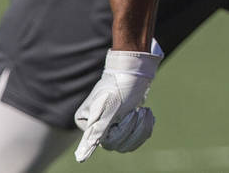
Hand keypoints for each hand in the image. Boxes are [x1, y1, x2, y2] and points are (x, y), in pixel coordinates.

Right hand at [74, 41, 163, 161]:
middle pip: (118, 144)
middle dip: (134, 127)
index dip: (123, 130)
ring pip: (128, 143)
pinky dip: (145, 127)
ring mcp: (111, 126)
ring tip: (144, 111)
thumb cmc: (120, 87)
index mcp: (88, 124)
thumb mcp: (109, 109)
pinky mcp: (124, 124)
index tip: (131, 112)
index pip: (107, 142)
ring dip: (141, 128)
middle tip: (139, 111)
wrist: (135, 71)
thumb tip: (81, 158)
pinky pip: (135, 137)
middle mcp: (96, 127)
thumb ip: (96, 133)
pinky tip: (147, 114)